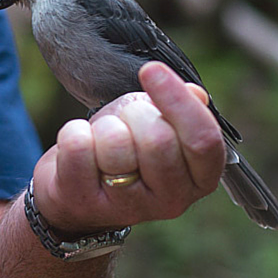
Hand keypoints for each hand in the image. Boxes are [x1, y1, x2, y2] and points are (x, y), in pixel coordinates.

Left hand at [31, 61, 225, 234]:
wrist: (78, 185)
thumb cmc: (125, 145)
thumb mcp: (158, 121)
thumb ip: (179, 107)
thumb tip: (196, 94)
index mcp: (200, 178)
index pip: (204, 138)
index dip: (178, 100)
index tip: (151, 69)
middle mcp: (172, 201)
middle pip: (158, 138)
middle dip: (134, 112)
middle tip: (123, 120)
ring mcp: (128, 208)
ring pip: (116, 143)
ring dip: (104, 125)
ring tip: (101, 138)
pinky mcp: (84, 204)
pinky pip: (78, 147)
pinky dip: (73, 132)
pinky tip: (78, 145)